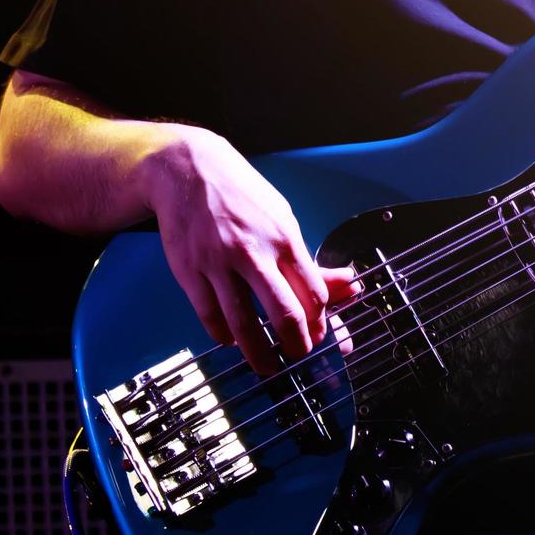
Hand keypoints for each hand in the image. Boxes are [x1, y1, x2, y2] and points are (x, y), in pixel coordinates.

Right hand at [140, 125, 355, 374]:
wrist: (188, 169)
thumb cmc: (241, 194)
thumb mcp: (283, 217)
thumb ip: (307, 258)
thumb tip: (345, 285)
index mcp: (283, 238)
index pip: (311, 292)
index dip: (320, 320)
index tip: (320, 333)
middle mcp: (252, 252)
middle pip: (283, 311)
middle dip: (296, 343)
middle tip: (299, 355)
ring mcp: (218, 264)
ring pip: (242, 322)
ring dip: (258, 351)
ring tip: (267, 365)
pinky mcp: (189, 271)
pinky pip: (209, 315)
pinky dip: (222, 334)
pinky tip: (231, 340)